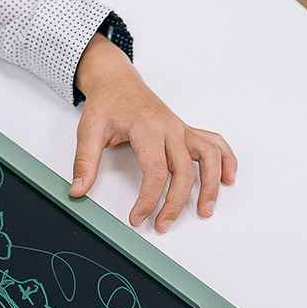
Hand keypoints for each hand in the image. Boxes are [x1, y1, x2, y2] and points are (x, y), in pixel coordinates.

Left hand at [70, 34, 236, 231]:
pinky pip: (214, 144)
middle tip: (162, 225)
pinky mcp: (186, 131)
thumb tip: (78, 190)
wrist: (117, 82)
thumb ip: (85, 161)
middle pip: (183, 171)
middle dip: (176, 203)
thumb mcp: (88, 130)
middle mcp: (170, 128)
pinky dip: (226, 160)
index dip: (148, 199)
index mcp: (147, 128)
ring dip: (211, 185)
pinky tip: (228, 178)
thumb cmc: (106, 105)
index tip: (137, 217)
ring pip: (208, 157)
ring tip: (205, 210)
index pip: (155, 171)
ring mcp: (181, 129)